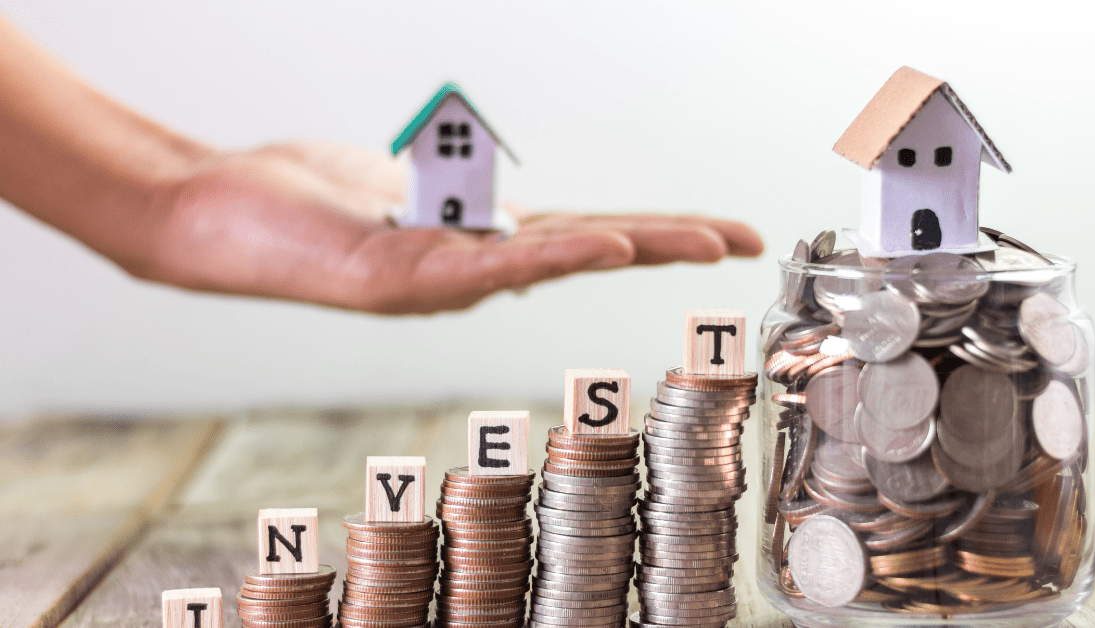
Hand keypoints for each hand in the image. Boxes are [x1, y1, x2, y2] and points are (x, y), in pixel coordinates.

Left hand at [143, 141, 762, 313]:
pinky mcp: (403, 279)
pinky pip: (490, 264)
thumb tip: (502, 199)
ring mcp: (443, 280)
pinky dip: (555, 254)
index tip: (719, 228)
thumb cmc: (302, 200)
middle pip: (593, 246)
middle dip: (675, 244)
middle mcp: (473, 269)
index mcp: (480, 243)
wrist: (215, 218)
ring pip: (556, 259)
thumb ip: (458, 191)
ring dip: (637, 246)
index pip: (590, 230)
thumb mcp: (400, 186)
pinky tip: (607, 245)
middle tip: (748, 239)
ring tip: (705, 241)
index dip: (659, 229)